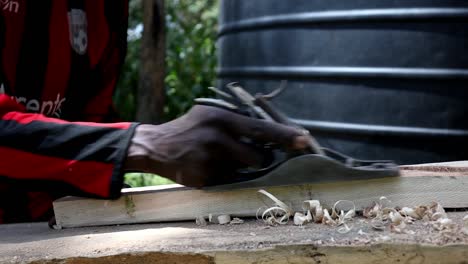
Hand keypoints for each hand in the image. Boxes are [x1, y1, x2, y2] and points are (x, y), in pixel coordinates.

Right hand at [124, 105, 308, 186]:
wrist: (156, 147)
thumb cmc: (189, 128)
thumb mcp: (210, 114)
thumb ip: (237, 120)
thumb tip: (270, 131)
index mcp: (221, 119)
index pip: (261, 129)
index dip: (285, 135)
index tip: (304, 140)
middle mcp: (217, 138)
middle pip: (258, 157)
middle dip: (260, 160)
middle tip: (248, 155)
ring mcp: (210, 161)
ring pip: (244, 172)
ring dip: (240, 168)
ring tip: (220, 158)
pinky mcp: (204, 179)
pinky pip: (228, 182)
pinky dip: (225, 177)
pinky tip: (208, 167)